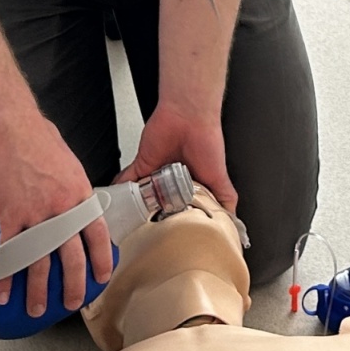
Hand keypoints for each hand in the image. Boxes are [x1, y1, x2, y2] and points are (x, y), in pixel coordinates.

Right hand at [0, 111, 114, 317]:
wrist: (12, 128)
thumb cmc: (39, 141)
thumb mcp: (71, 168)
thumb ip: (75, 195)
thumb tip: (76, 212)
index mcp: (80, 197)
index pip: (98, 237)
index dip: (101, 261)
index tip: (101, 278)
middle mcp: (61, 210)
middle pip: (71, 258)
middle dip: (73, 286)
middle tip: (73, 302)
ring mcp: (35, 215)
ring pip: (39, 263)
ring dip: (38, 290)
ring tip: (36, 307)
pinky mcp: (9, 216)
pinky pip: (8, 254)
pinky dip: (5, 277)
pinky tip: (3, 291)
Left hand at [127, 101, 235, 223]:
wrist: (188, 116)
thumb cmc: (207, 141)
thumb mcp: (220, 177)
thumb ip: (225, 198)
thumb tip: (230, 220)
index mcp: (193, 185)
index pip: (184, 209)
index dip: (178, 221)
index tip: (174, 233)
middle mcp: (174, 181)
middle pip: (161, 205)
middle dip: (155, 215)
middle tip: (150, 228)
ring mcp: (158, 173)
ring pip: (144, 195)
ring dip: (137, 205)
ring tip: (132, 219)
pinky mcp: (143, 164)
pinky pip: (129, 179)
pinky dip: (122, 189)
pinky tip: (119, 201)